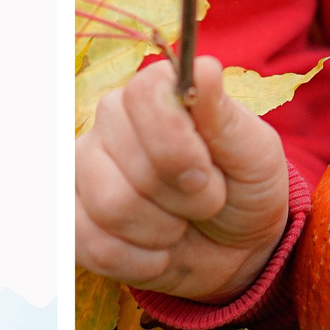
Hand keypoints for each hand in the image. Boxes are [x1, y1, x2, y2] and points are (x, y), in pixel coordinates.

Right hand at [76, 56, 290, 303]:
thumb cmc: (245, 189)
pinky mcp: (74, 219)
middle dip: (184, 198)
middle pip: (131, 165)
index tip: (207, 170)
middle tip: (205, 200)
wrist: (236, 248)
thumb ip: (225, 116)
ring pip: (111, 207)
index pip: (143, 98)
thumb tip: (203, 68)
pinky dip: (142, 261)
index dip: (177, 144)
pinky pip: (95, 246)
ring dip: (163, 231)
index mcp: (153, 94)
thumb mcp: (255, 154)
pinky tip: (159, 251)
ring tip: (180, 224)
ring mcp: (84, 171)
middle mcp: (109, 123)